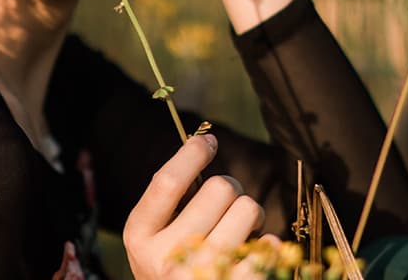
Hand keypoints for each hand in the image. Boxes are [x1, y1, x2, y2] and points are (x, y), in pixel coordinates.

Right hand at [123, 134, 280, 278]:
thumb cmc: (173, 269)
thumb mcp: (156, 240)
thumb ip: (171, 204)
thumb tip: (204, 144)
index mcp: (139, 236)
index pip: (166, 182)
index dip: (191, 154)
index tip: (208, 140)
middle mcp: (165, 258)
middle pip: (218, 188)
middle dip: (230, 188)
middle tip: (228, 204)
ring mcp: (200, 276)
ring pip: (248, 209)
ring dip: (250, 213)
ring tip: (239, 231)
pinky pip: (267, 244)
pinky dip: (267, 243)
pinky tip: (252, 255)